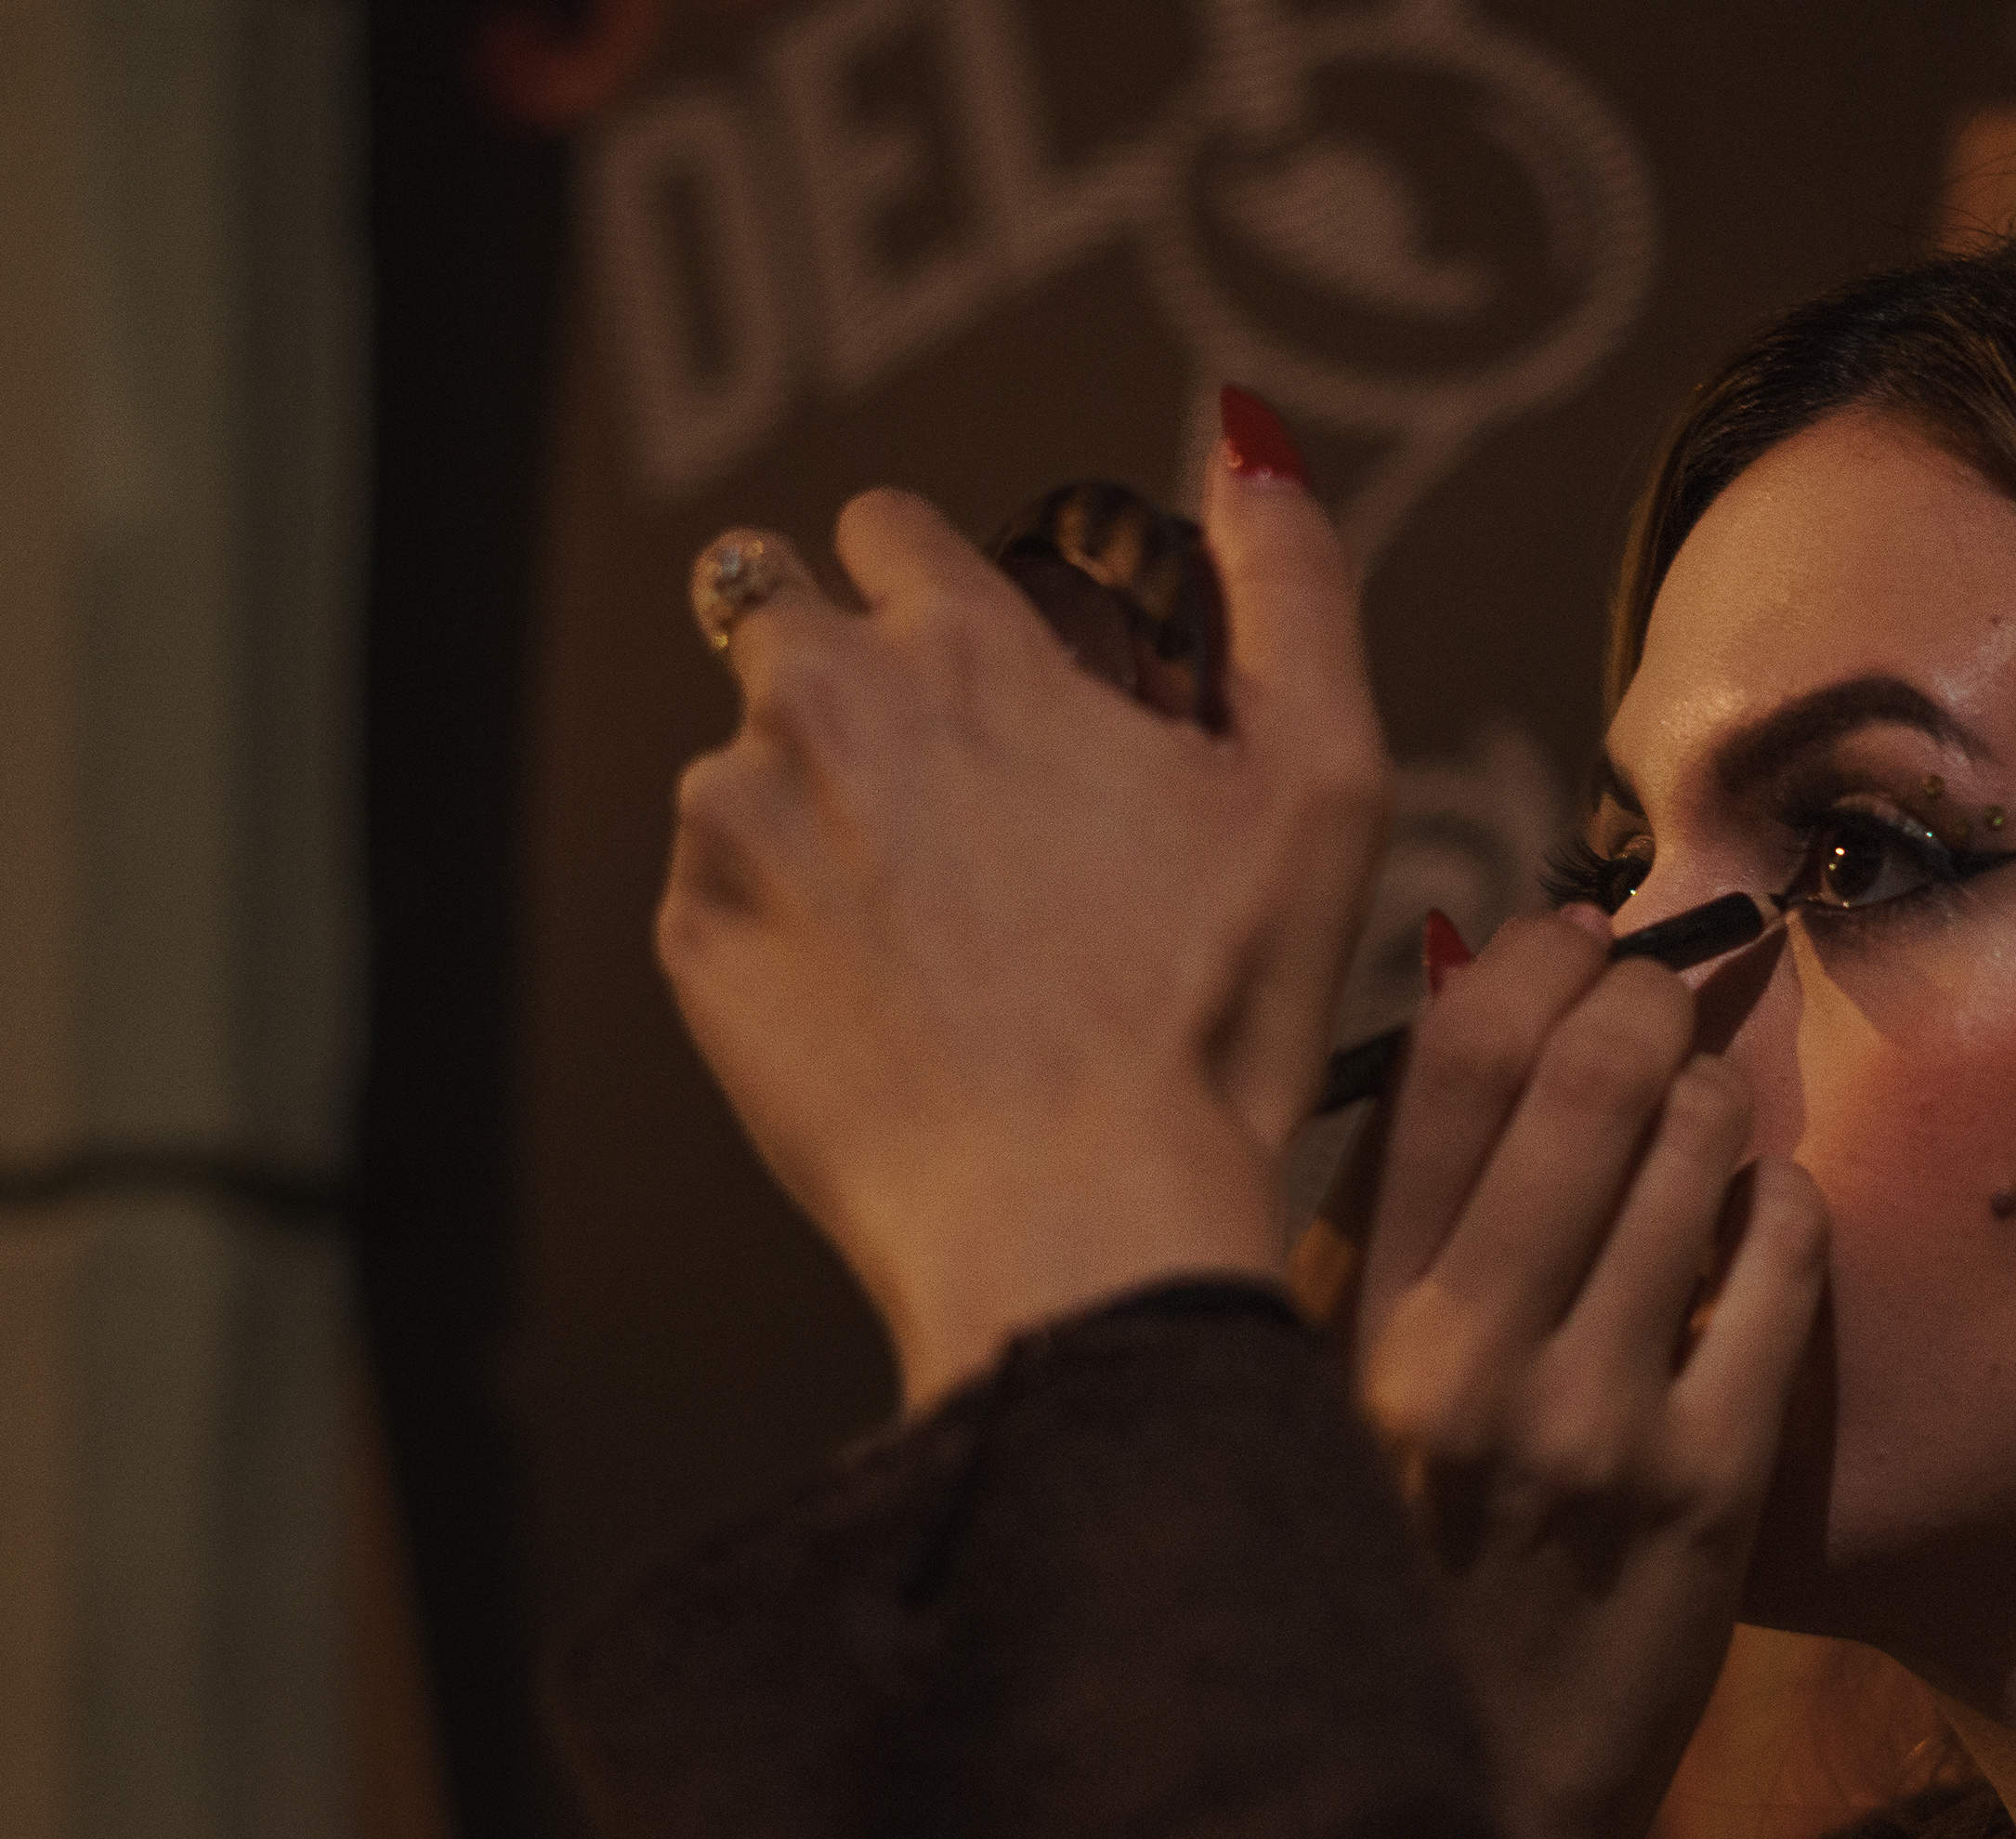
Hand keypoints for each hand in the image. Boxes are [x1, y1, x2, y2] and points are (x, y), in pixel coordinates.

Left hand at [660, 443, 1385, 1408]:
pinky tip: (882, 999)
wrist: (1073, 1216)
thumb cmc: (1208, 1019)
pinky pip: (720, 890)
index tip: (976, 664)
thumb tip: (1249, 444)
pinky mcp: (693, 945)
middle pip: (773, 604)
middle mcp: (821, 704)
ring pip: (744, 759)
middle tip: (934, 792)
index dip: (940, 587)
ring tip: (928, 929)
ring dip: (812, 805)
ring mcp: (737, 826)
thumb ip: (1292, 589)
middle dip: (837, 665)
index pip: (892, 524)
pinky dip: (783, 924)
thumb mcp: (1322, 784)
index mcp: (966, 649)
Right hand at [1331, 914, 1828, 1838]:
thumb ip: (1374, 1251)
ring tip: (1710, 1101)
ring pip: (1694, 1154)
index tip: (1565, 935)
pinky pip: (1779, 1277)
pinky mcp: (1705, 1494)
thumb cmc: (1379, 1601)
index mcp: (1343, 1331)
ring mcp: (1590, 1423)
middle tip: (1667, 987)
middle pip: (1581, 1077)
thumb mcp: (1325, 1417)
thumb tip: (1458, 1044)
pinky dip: (1784, 1214)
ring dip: (1718, 1094)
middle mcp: (1459, 1359)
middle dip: (1644, 994)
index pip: (1436, 1069)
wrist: (1453, 1822)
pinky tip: (1767, 1216)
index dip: (1521, 963)